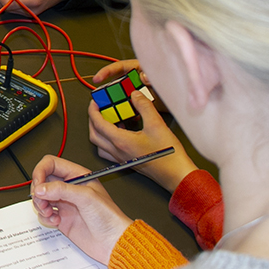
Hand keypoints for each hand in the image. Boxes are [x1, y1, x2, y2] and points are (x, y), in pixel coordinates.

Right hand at [30, 155, 131, 264]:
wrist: (113, 242)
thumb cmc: (109, 217)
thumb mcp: (86, 197)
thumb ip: (61, 190)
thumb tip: (40, 188)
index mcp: (77, 176)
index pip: (51, 164)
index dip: (41, 172)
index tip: (38, 185)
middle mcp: (69, 188)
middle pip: (42, 181)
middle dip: (38, 191)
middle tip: (42, 200)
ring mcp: (64, 203)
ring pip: (41, 197)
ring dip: (40, 205)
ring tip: (49, 212)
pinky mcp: (61, 218)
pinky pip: (44, 214)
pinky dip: (45, 218)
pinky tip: (56, 221)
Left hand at [87, 62, 198, 193]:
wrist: (175, 174)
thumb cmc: (168, 154)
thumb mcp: (156, 124)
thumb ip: (143, 106)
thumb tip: (135, 95)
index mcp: (120, 141)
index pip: (98, 124)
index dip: (93, 111)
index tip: (94, 101)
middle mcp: (117, 151)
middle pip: (94, 134)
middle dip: (93, 120)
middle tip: (98, 108)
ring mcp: (120, 158)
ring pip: (99, 144)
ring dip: (98, 131)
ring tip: (107, 119)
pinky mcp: (126, 162)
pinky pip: (107, 151)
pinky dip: (106, 140)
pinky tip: (118, 133)